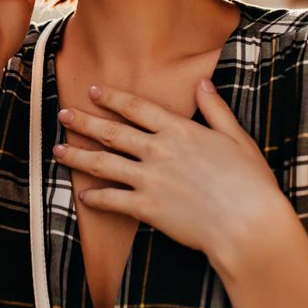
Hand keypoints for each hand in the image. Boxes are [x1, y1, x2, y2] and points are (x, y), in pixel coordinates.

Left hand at [53, 80, 284, 259]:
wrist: (248, 224)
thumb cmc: (250, 182)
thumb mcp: (237, 137)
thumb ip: (216, 109)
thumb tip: (202, 82)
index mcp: (179, 130)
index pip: (136, 107)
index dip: (111, 98)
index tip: (92, 90)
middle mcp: (159, 150)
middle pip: (111, 132)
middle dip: (83, 122)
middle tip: (63, 114)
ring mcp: (150, 179)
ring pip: (103, 164)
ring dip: (77, 156)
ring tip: (57, 150)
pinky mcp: (148, 208)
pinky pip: (112, 200)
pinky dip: (95, 198)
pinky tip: (83, 196)